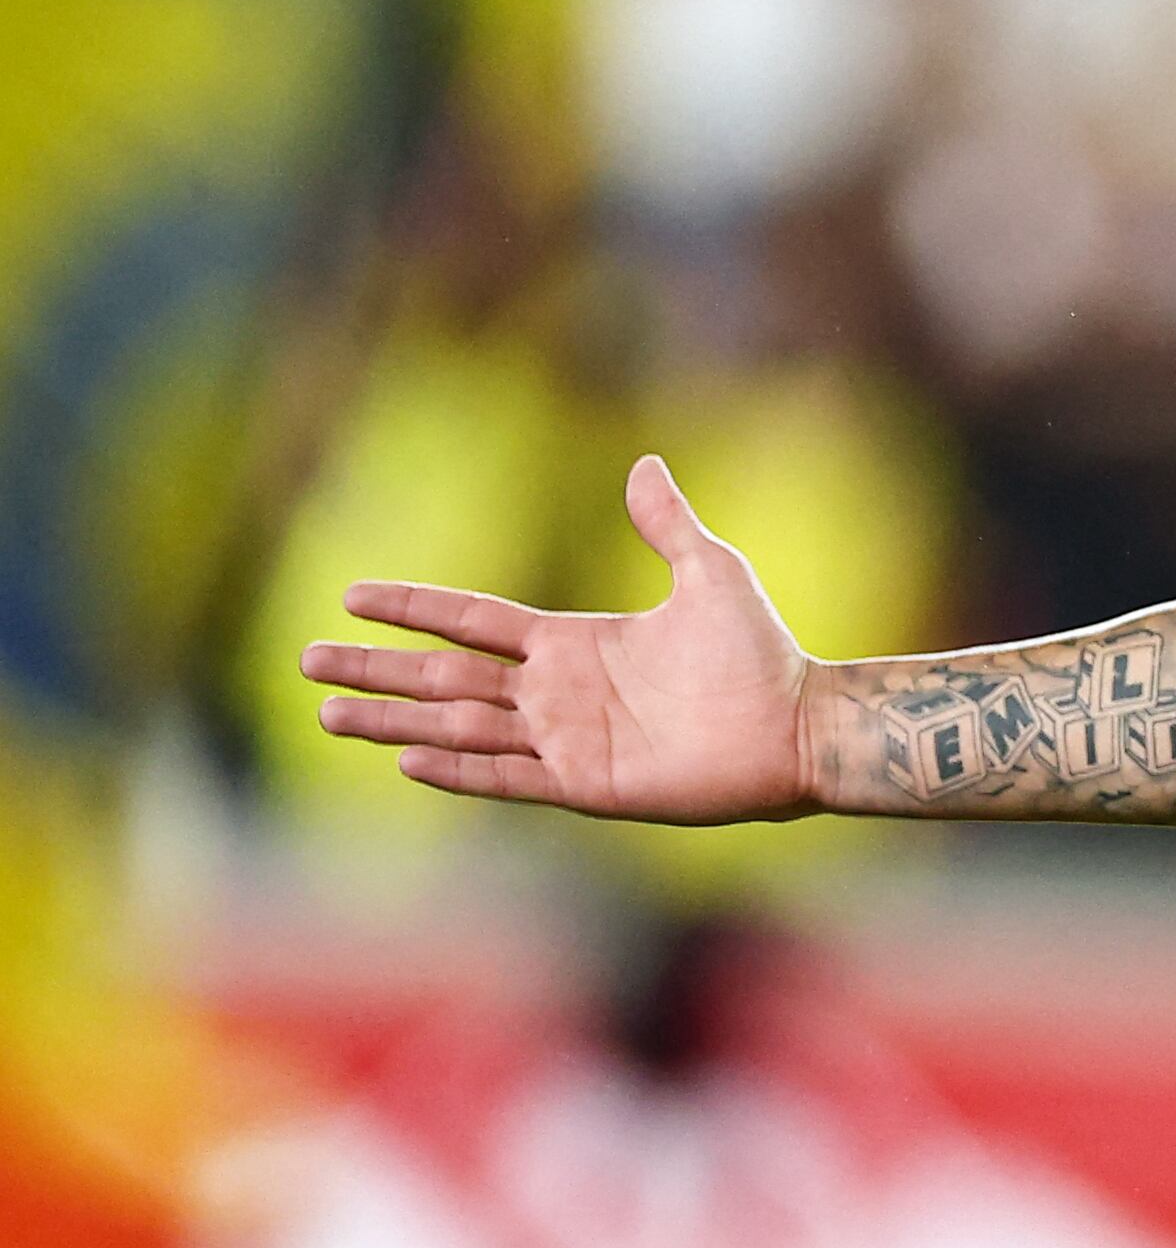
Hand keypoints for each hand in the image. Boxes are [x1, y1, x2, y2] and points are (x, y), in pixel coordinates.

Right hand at [304, 457, 819, 824]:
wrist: (796, 724)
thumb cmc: (759, 653)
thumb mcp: (709, 573)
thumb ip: (666, 524)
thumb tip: (644, 462)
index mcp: (574, 642)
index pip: (472, 620)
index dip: (413, 608)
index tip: (350, 595)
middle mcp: (556, 692)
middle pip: (444, 676)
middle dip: (377, 668)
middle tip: (306, 659)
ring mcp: (566, 741)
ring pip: (458, 728)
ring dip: (393, 722)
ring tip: (329, 713)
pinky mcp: (585, 784)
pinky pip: (506, 776)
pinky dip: (457, 769)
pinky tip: (407, 759)